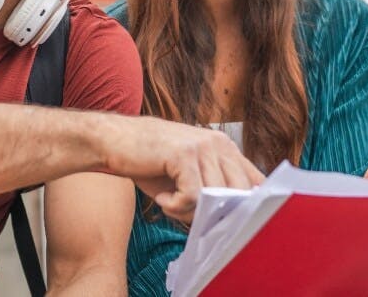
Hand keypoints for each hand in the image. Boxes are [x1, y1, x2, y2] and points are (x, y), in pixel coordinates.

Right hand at [104, 116, 263, 223]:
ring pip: (215, 198)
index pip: (256, 181)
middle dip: (216, 213)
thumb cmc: (149, 164)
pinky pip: (193, 197)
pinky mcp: (184, 154)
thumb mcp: (188, 175)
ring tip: (170, 202)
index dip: (248, 207)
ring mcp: (202, 146)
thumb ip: (213, 191)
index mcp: (224, 148)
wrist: (112, 141)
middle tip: (188, 214)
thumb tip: (235, 224)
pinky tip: (162, 199)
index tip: (233, 226)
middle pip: (239, 194)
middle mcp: (218, 143)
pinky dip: (175, 206)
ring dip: (190, 211)